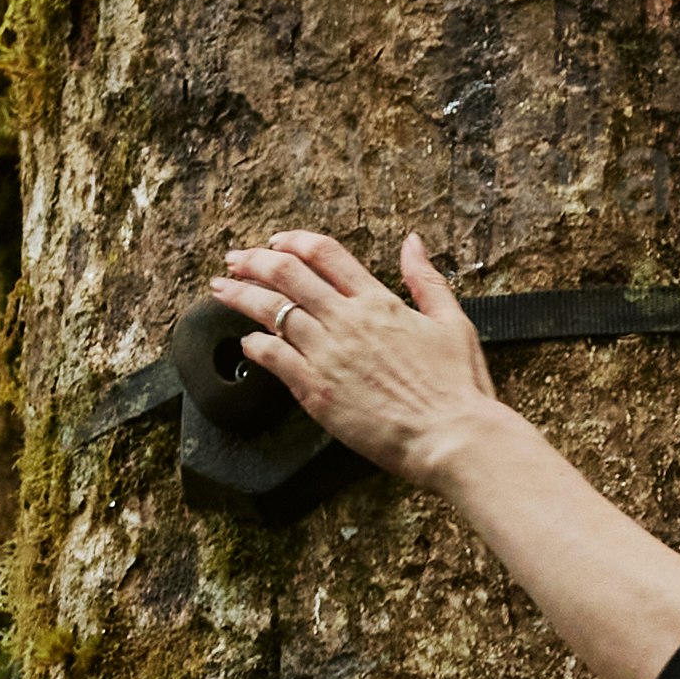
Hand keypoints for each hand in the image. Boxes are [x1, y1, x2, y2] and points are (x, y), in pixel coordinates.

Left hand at [214, 223, 502, 481]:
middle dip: (254, 262)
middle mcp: (347, 321)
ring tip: (222, 290)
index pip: (325, 254)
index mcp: (379, 301)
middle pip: (287, 275)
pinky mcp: (317, 392)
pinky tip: (246, 343)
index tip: (275, 242)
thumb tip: (413, 243)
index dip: (294, 242)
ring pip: (272, 312)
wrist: (452, 437)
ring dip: (242, 297)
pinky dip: (256, 346)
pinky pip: (274, 359)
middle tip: (234, 260)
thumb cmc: (458, 387)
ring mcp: (329, 355)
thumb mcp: (453, 322)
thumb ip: (426, 280)